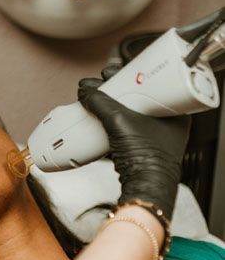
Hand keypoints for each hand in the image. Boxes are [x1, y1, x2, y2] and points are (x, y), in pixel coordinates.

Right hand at [77, 79, 190, 218]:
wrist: (145, 188)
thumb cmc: (147, 159)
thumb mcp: (120, 122)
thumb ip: (101, 103)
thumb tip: (86, 92)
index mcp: (173, 111)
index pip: (149, 82)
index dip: (128, 74)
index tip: (111, 71)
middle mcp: (166, 121)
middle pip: (136, 95)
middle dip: (115, 88)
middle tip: (101, 83)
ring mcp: (154, 135)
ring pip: (129, 110)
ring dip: (111, 103)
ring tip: (96, 97)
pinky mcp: (141, 146)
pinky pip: (125, 125)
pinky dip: (112, 119)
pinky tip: (101, 116)